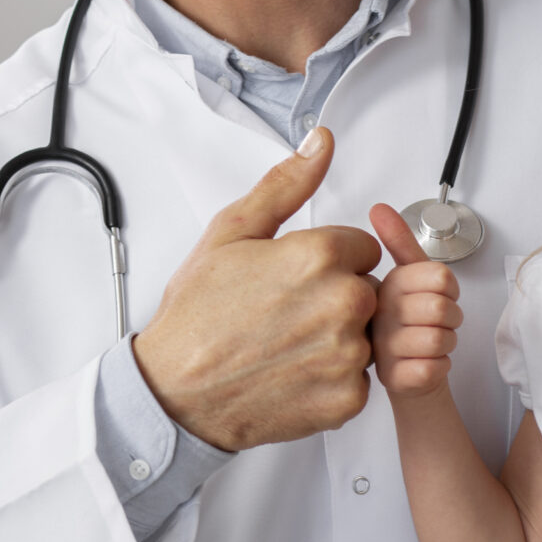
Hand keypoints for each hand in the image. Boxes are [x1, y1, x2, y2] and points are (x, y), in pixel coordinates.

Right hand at [131, 127, 382, 451]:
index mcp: (320, 256)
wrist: (175, 388)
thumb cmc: (197, 313)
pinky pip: (358, 378)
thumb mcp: (231, 230)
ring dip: (336, 337)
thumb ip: (286, 183)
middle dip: (333, 296)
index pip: (360, 247)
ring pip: (365, 334)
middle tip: (284, 312)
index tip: (293, 277)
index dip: (326, 260)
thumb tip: (320, 143)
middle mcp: (342, 302)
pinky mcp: (347, 397)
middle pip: (366, 289)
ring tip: (285, 342)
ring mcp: (348, 353)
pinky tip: (292, 371)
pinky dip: (331, 378)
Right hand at [366, 203, 464, 398]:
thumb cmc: (410, 322)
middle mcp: (379, 313)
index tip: (436, 295)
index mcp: (386, 285)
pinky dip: (441, 366)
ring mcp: (384, 347)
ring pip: (442, 340)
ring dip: (447, 344)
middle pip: (442, 309)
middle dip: (452, 319)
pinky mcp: (394, 377)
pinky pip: (436, 367)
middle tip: (436, 322)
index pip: (440, 277)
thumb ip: (399, 241)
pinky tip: (424, 363)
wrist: (405, 373)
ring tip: (429, 342)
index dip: (450, 290)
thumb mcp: (409, 277)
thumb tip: (378, 208)